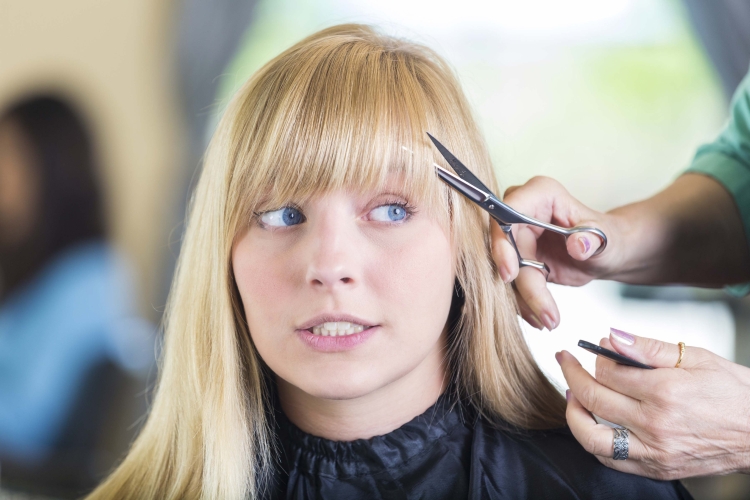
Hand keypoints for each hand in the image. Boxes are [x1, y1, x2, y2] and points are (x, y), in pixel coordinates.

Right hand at [491, 177, 621, 329]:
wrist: (605, 255)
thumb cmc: (608, 238)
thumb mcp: (605, 240)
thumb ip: (592, 239)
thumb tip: (577, 245)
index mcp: (540, 194)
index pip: (507, 215)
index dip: (502, 244)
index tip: (509, 274)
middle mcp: (522, 211)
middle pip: (505, 249)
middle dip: (521, 283)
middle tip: (543, 312)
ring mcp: (516, 235)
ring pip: (505, 270)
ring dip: (524, 299)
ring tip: (549, 319)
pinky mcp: (515, 257)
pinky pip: (511, 281)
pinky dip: (525, 302)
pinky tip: (542, 315)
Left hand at [557, 328, 749, 478]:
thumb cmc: (734, 393)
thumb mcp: (696, 358)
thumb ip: (649, 348)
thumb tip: (612, 337)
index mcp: (666, 392)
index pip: (608, 372)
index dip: (594, 357)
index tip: (592, 347)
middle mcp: (656, 424)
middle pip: (594, 400)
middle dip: (572, 376)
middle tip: (566, 362)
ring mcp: (655, 451)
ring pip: (593, 438)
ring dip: (574, 414)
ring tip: (571, 395)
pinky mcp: (658, 469)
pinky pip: (611, 460)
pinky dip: (594, 442)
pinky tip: (592, 423)